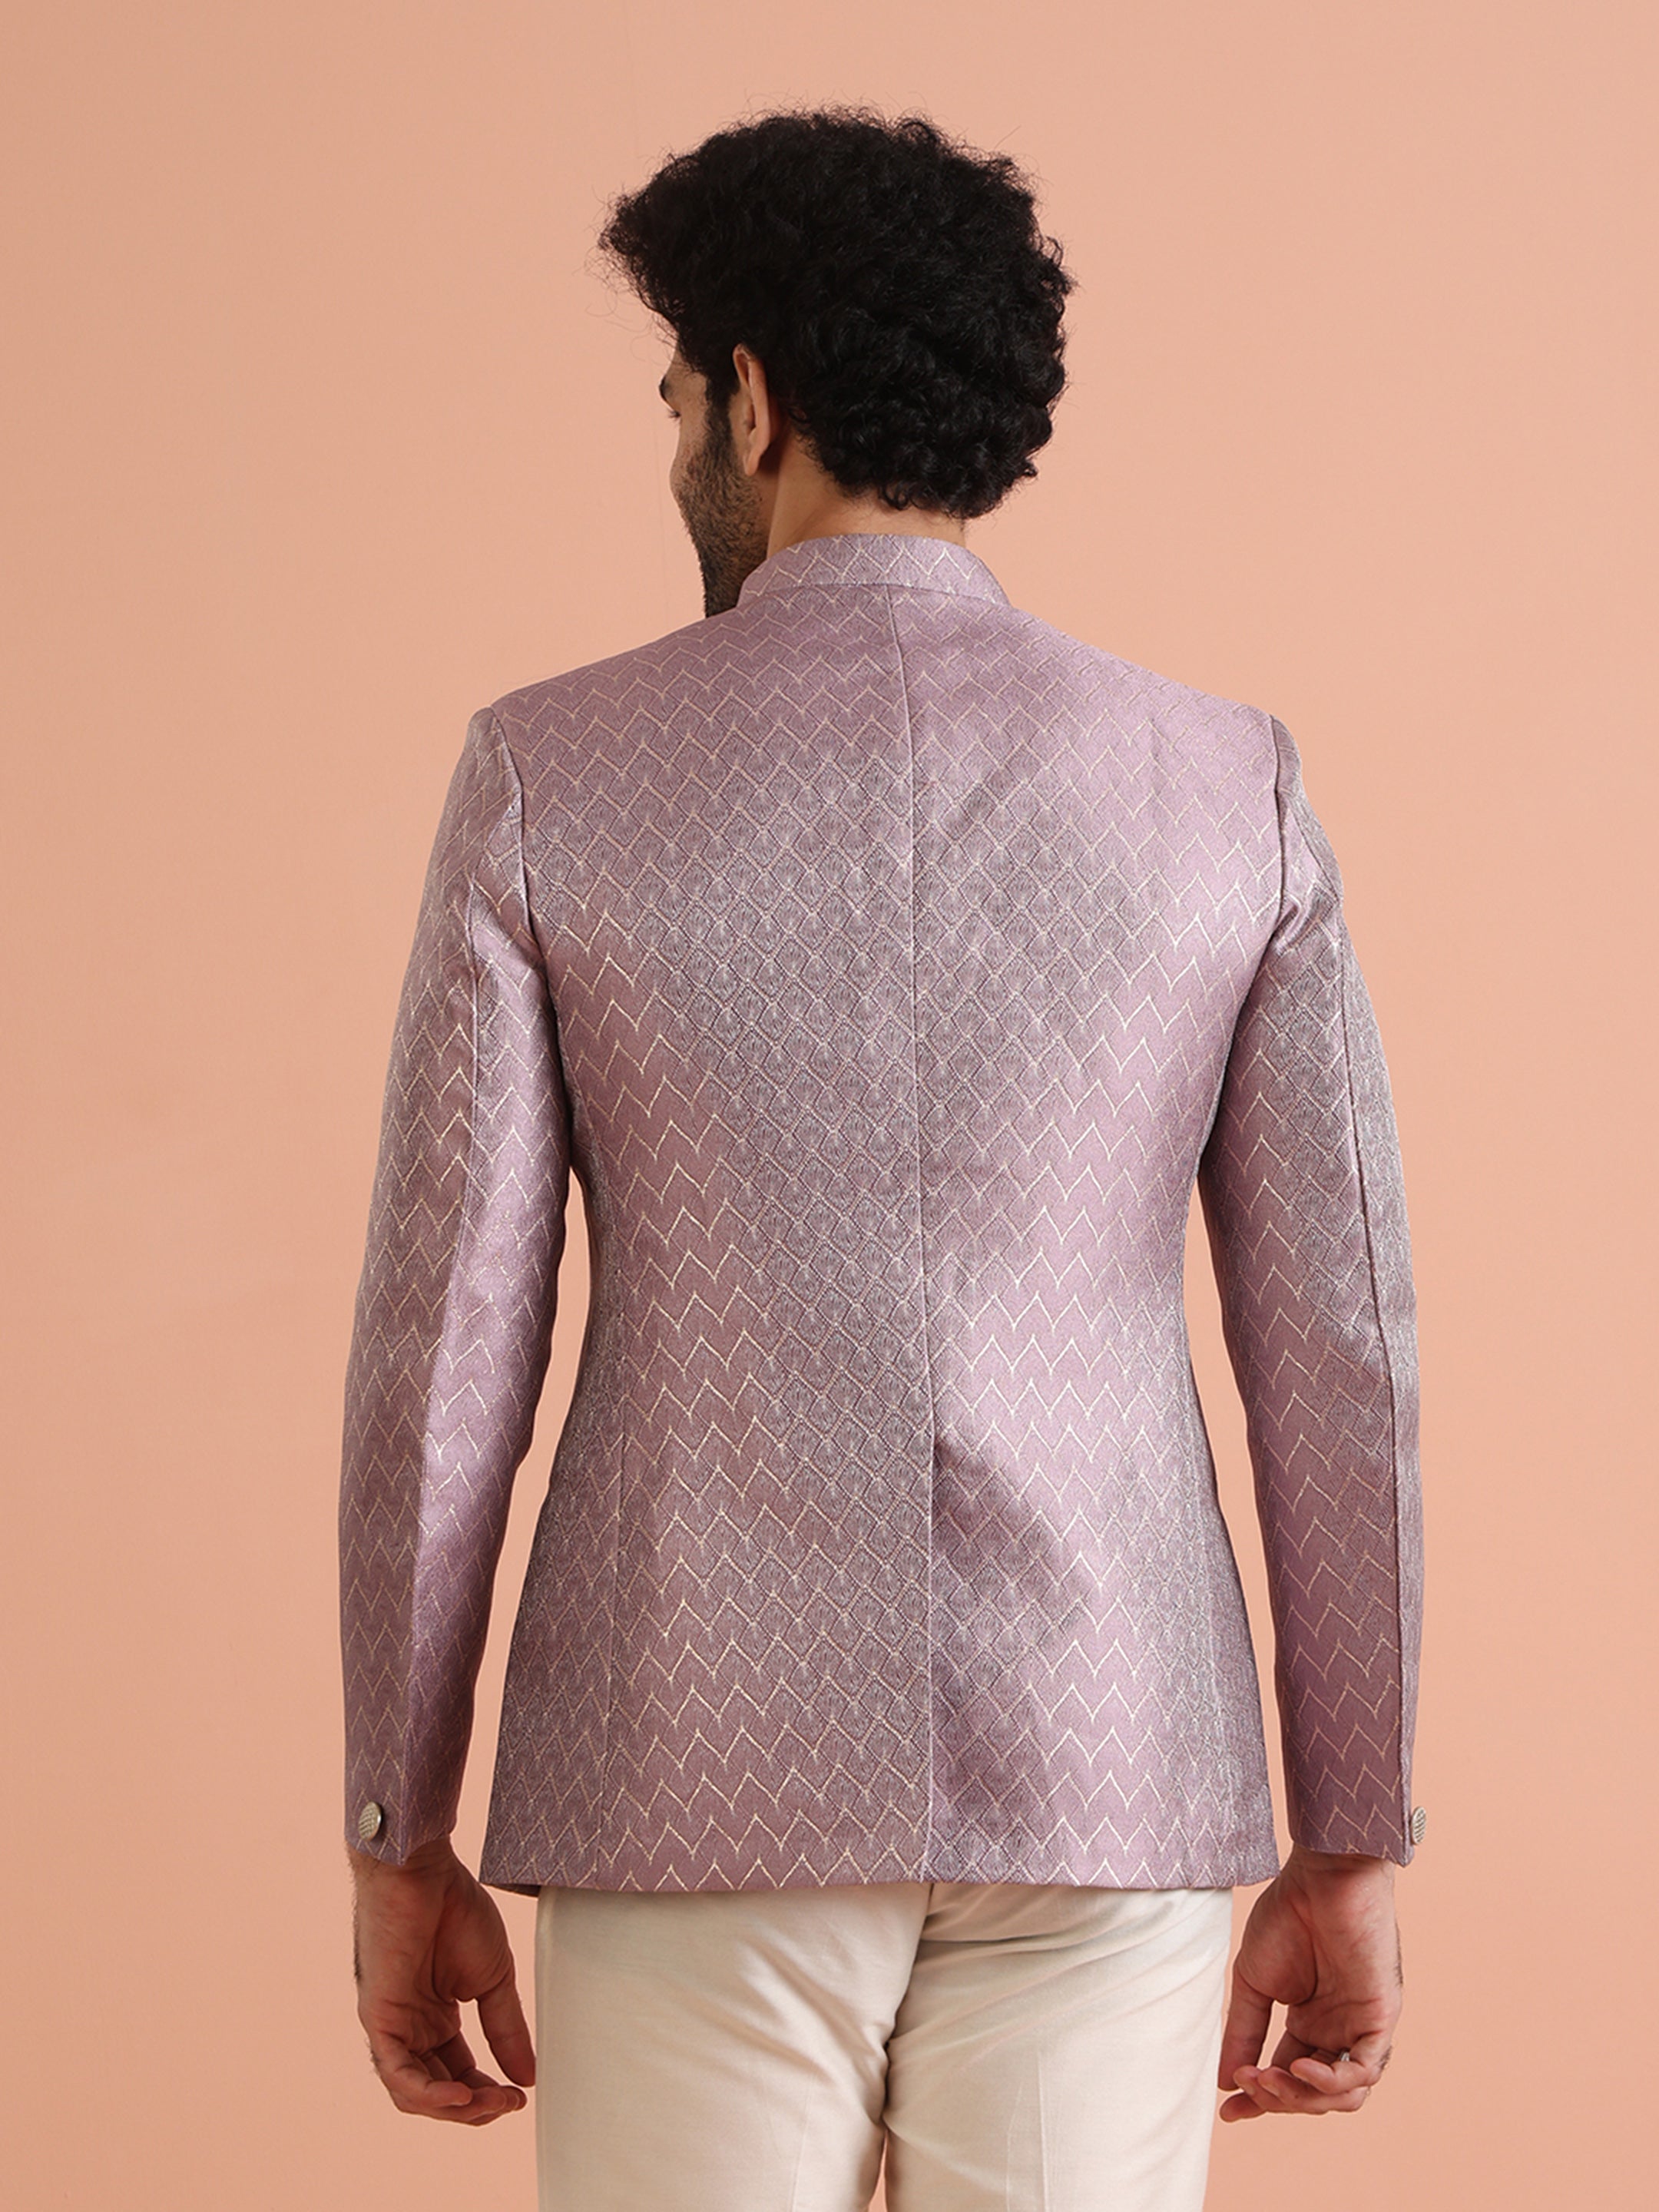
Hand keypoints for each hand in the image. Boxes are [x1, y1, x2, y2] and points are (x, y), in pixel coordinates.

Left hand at [348, 1834, 534, 2123]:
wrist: (424, 1870)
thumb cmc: (455, 1909)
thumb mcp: (493, 1976)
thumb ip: (505, 2026)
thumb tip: (527, 2075)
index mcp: (434, 2018)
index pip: (457, 2074)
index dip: (487, 2093)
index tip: (520, 2095)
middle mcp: (410, 2027)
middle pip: (436, 2092)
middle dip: (475, 2107)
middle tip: (510, 2102)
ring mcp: (391, 2024)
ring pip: (413, 2093)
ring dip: (455, 2108)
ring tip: (491, 2101)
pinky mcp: (378, 2016)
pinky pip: (397, 2073)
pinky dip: (428, 2094)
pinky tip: (462, 2094)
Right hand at [1217, 1845, 1402, 2121]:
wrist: (1321, 1877)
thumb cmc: (1288, 1915)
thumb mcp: (1253, 1980)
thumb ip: (1244, 2030)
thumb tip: (1224, 2081)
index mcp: (1310, 2023)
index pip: (1288, 2078)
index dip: (1261, 2100)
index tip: (1228, 2113)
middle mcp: (1338, 2032)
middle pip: (1314, 2095)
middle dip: (1277, 2099)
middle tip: (1247, 2080)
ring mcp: (1361, 2028)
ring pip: (1343, 2096)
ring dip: (1302, 2098)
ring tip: (1269, 2077)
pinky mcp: (1380, 2019)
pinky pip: (1364, 2071)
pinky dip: (1332, 2083)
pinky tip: (1299, 2071)